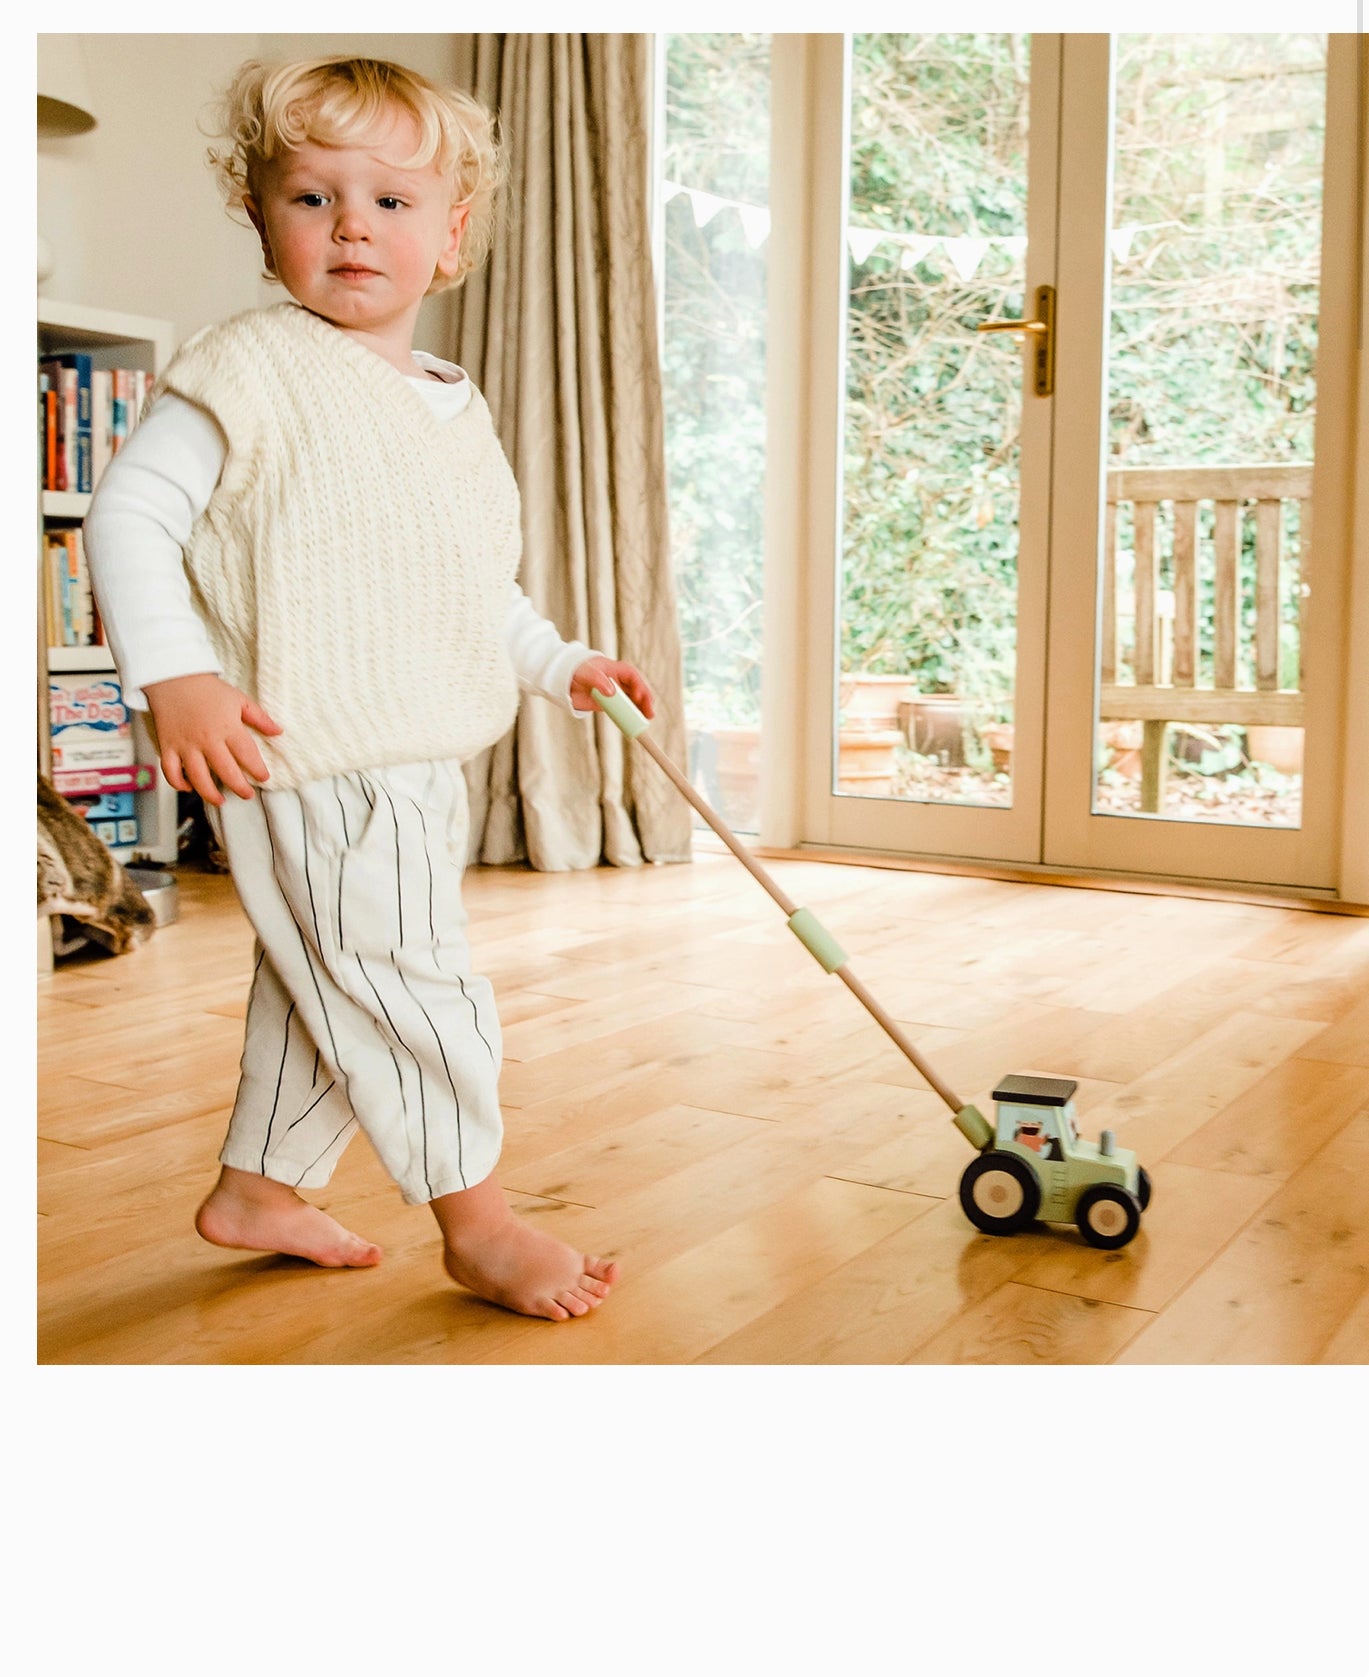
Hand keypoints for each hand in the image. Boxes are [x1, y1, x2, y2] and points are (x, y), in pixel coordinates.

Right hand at [143, 672, 282, 805]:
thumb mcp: (239, 699)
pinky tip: (189, 787)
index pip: (247, 754)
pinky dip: (178, 783)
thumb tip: (279, 732)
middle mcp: (207, 739)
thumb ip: (260, 718)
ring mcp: (186, 745)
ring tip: (221, 801)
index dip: (257, 770)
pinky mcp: (167, 746)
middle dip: (239, 787)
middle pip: (226, 771)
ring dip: (210, 794)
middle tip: (247, 795)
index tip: (264, 777)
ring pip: (198, 778)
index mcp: (227, 727)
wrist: (174, 679)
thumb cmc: (208, 690)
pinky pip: (171, 771)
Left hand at [570, 657, 655, 719]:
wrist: (562, 681)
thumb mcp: (586, 672)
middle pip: (637, 689)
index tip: (638, 696)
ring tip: (647, 719)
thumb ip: (598, 680)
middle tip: (650, 712)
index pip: (632, 676)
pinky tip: (635, 723)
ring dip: (640, 710)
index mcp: (615, 669)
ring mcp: (614, 694)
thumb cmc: (575, 670)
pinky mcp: (608, 705)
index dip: (639, 685)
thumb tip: (612, 692)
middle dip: (645, 700)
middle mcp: (618, 681)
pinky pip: (622, 711)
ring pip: (632, 701)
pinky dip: (629, 717)